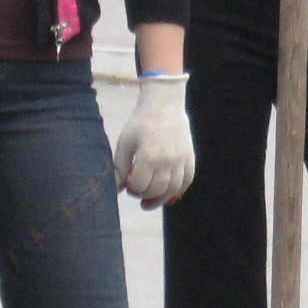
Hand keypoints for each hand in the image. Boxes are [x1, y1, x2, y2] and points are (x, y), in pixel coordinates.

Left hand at [113, 72, 193, 207]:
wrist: (164, 106)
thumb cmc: (141, 123)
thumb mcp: (125, 143)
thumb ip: (120, 168)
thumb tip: (118, 189)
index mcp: (148, 157)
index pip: (140, 186)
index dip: (132, 189)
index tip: (128, 185)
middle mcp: (167, 161)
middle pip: (156, 190)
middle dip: (144, 195)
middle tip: (137, 191)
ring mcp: (180, 160)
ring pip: (173, 190)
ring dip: (160, 199)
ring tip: (150, 200)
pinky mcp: (189, 158)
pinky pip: (187, 181)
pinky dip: (179, 191)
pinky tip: (169, 194)